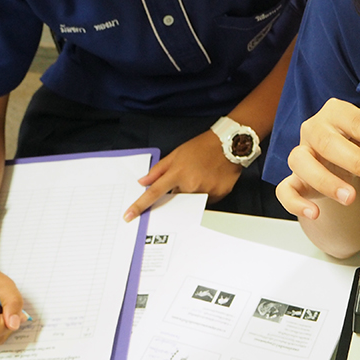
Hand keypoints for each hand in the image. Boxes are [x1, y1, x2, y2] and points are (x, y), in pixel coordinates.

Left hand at [125, 130, 241, 220]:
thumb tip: (144, 181)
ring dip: (194, 191)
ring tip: (203, 175)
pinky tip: (212, 178)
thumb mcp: (177, 154)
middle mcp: (191, 185)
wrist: (230, 144)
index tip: (129, 216)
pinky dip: (207, 192)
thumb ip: (159, 170)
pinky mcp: (219, 195)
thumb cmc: (204, 146)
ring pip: (192, 200)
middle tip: (189, 175)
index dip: (140, 205)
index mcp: (178, 174)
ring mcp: (206, 191)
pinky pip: (208, 200)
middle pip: (176, 198)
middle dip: (179, 190)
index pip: (154, 193)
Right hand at [276, 98, 359, 219]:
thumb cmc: (354, 147)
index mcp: (335, 113)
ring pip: (302, 163)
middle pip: (328, 142)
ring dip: (327, 181)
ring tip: (351, 197)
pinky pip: (286, 190)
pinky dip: (297, 203)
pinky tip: (314, 212)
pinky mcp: (293, 180)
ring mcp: (300, 154)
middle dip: (359, 161)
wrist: (336, 164)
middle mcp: (313, 130)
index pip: (354, 120)